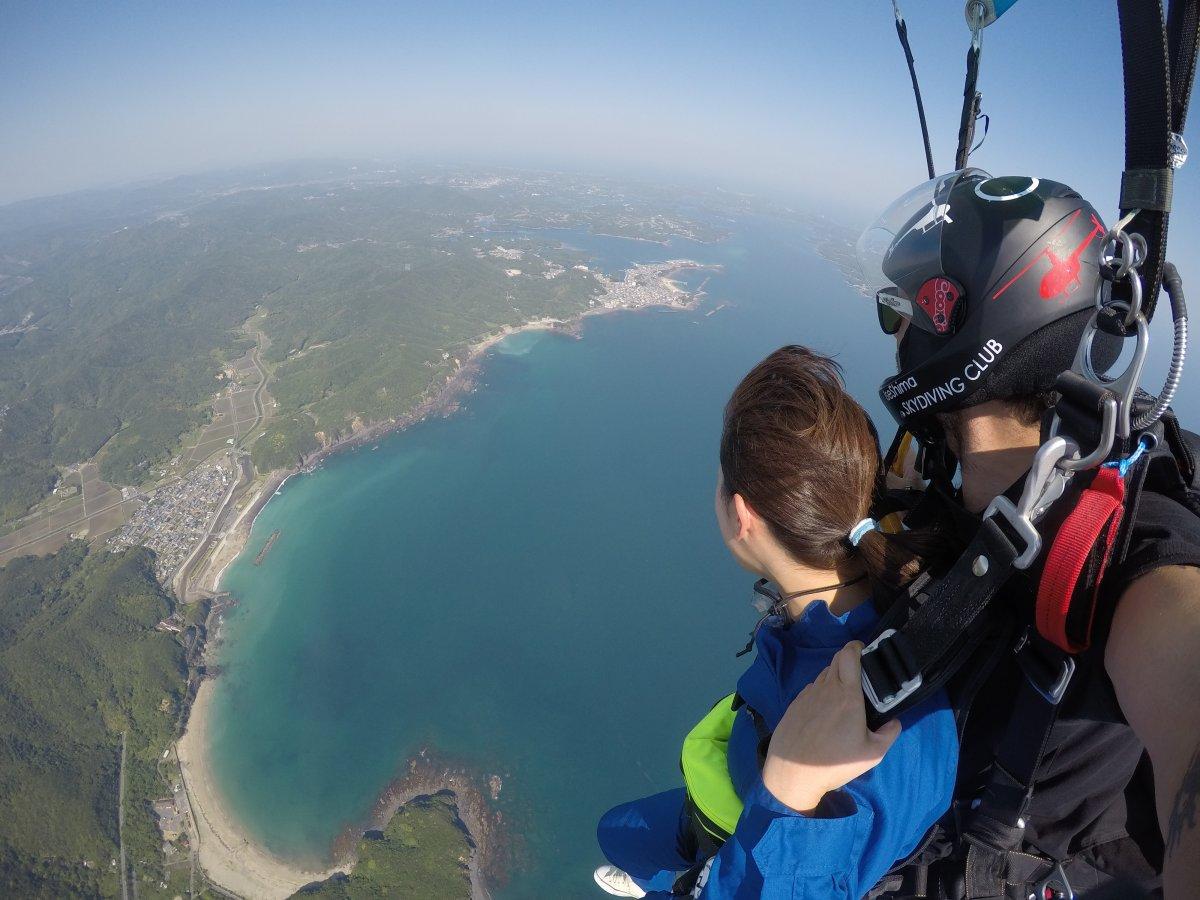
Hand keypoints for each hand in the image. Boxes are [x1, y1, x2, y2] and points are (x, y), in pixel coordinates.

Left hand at [761, 641, 901, 813]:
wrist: (792, 774)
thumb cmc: (834, 763)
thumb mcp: (872, 754)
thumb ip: (889, 734)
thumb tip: (895, 722)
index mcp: (846, 695)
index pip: (848, 655)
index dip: (856, 647)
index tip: (865, 652)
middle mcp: (825, 689)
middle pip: (836, 660)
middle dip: (849, 662)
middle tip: (860, 679)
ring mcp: (806, 695)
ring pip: (823, 676)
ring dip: (834, 679)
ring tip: (843, 701)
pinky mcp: (793, 705)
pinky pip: (811, 690)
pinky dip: (820, 693)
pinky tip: (824, 714)